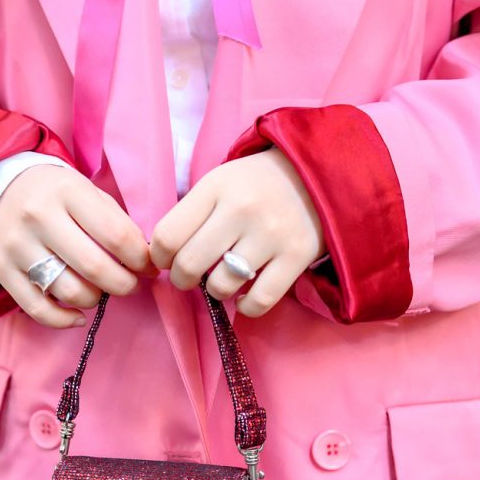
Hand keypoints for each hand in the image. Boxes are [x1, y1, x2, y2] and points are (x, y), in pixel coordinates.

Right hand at [0, 164, 156, 327]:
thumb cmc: (55, 195)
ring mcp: (17, 246)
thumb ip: (115, 222)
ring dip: (95, 299)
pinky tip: (78, 315)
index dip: (140, 259)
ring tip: (99, 291)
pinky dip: (65, 320)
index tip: (149, 268)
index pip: (116, 235)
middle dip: (124, 284)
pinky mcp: (2, 270)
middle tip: (131, 285)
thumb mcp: (86, 192)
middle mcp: (39, 217)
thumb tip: (144, 262)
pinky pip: (39, 309)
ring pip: (69, 291)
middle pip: (94, 267)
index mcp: (67, 192)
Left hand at [149, 148, 325, 316]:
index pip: (167, 235)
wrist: (320, 172)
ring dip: (215, 291)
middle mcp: (242, 209)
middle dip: (182, 280)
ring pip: (221, 286)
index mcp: (216, 187)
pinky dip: (246, 307)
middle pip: (189, 265)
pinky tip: (244, 297)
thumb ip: (193, 214)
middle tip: (189, 278)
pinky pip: (259, 301)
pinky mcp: (297, 257)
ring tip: (222, 280)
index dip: (159, 257)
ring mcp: (271, 234)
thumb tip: (163, 257)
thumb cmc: (258, 183)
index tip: (167, 260)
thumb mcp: (221, 182)